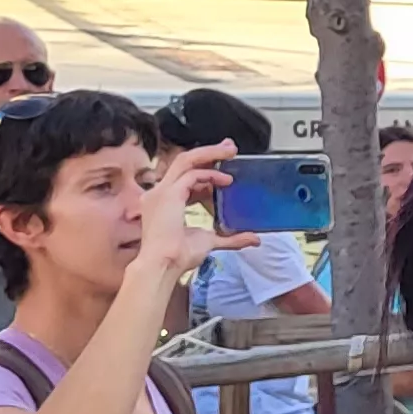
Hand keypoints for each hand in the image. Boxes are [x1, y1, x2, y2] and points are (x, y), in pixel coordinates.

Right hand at [129, 142, 251, 286]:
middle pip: (184, 162)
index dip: (205, 171)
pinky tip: (226, 180)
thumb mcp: (210, 242)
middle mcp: (159, 194)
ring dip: (210, 154)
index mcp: (164, 203)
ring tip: (230, 151)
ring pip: (186, 161)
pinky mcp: (168, 194)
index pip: (184, 178)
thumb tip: (253, 239)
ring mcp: (161, 192)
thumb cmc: (177, 257)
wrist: (163, 265)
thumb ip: (231, 238)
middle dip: (208, 153)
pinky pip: (191, 175)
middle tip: (229, 148)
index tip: (223, 169)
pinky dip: (210, 174)